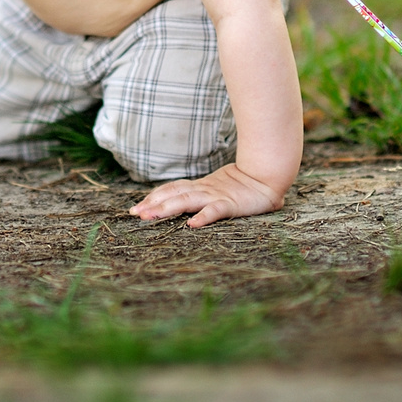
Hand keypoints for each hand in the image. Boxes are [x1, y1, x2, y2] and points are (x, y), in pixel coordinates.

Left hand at [128, 162, 285, 227]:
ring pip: (187, 201)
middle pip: (173, 195)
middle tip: (135, 213)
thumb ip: (201, 196)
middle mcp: (204, 190)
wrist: (267, 176)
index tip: (137, 207)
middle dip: (153, 204)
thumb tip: (182, 204)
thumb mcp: (217, 189)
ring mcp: (216, 196)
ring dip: (167, 208)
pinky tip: (192, 225)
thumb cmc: (243, 185)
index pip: (172, 189)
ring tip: (150, 216)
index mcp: (200, 187)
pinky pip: (215, 211)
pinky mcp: (230, 204)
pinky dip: (203, 217)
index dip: (154, 197)